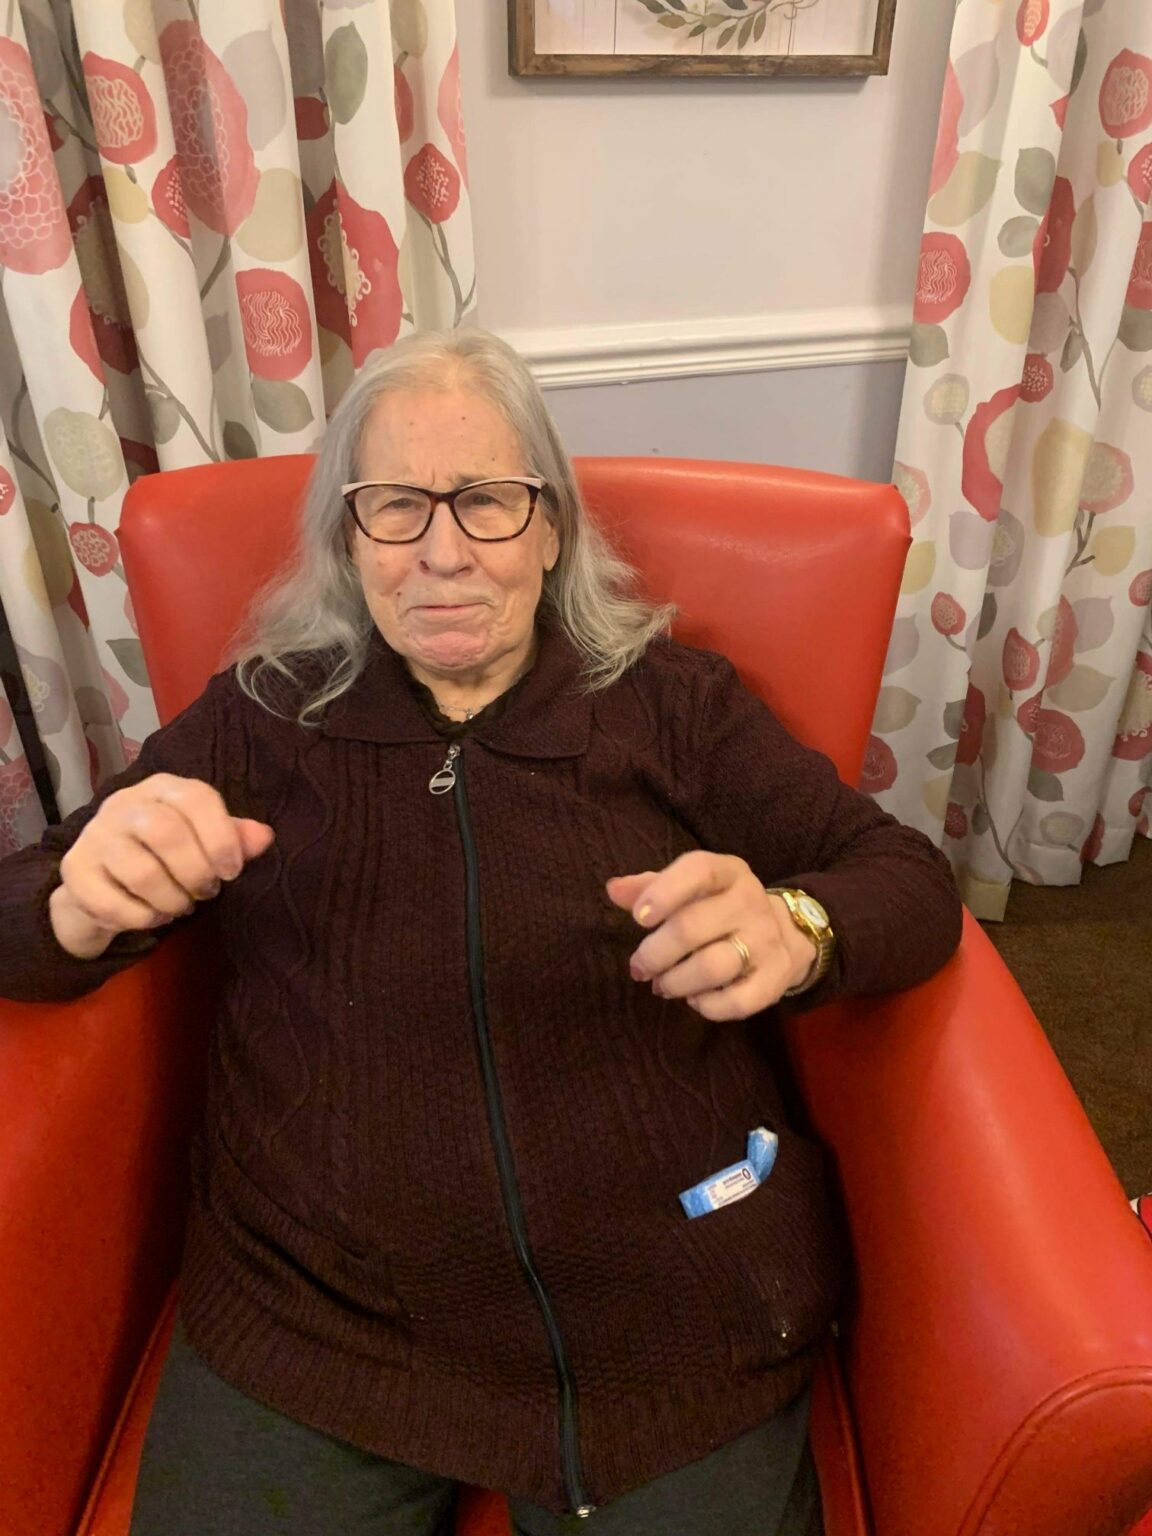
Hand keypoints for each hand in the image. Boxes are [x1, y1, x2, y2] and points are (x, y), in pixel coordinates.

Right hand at [49, 774, 274, 960]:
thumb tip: (265, 837)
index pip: (196, 798)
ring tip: (182, 905)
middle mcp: (124, 803)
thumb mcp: (204, 839)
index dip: (221, 837)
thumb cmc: (167, 854)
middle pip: (166, 832)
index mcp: (163, 787)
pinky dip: (144, 918)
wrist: (105, 879)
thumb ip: (234, 837)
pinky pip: (113, 903)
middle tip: (207, 892)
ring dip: (173, 899)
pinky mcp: (75, 869)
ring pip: (142, 872)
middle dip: (196, 872)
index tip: (232, 871)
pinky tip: (154, 916)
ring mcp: (95, 834)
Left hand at [606, 851, 817, 1020]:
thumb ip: (650, 887)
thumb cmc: (720, 907)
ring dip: (675, 982)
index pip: (698, 871)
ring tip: (661, 986)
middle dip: (654, 954)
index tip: (638, 919)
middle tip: (639, 968)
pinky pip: (736, 1001)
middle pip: (691, 928)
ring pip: (711, 967)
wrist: (788, 933)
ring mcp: (766, 942)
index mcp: (728, 873)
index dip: (663, 893)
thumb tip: (613, 889)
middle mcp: (750, 903)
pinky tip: (695, 999)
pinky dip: (707, 1006)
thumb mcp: (692, 887)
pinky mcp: (775, 979)